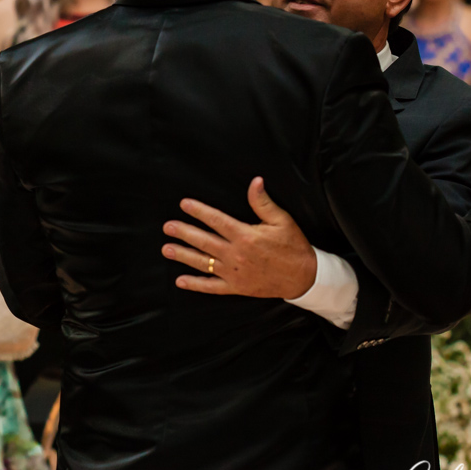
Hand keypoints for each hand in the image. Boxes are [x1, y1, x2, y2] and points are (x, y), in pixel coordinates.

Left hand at [165, 177, 316, 298]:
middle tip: (168, 227)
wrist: (304, 277)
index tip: (184, 204)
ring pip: (203, 263)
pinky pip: (212, 287)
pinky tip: (181, 280)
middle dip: (184, 233)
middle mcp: (236, 254)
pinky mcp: (236, 287)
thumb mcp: (281, 220)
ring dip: (183, 255)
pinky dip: (196, 284)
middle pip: (204, 241)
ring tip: (166, 249)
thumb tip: (255, 181)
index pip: (216, 220)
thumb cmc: (293, 246)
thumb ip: (263, 202)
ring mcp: (234, 272)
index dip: (199, 211)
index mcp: (246, 236)